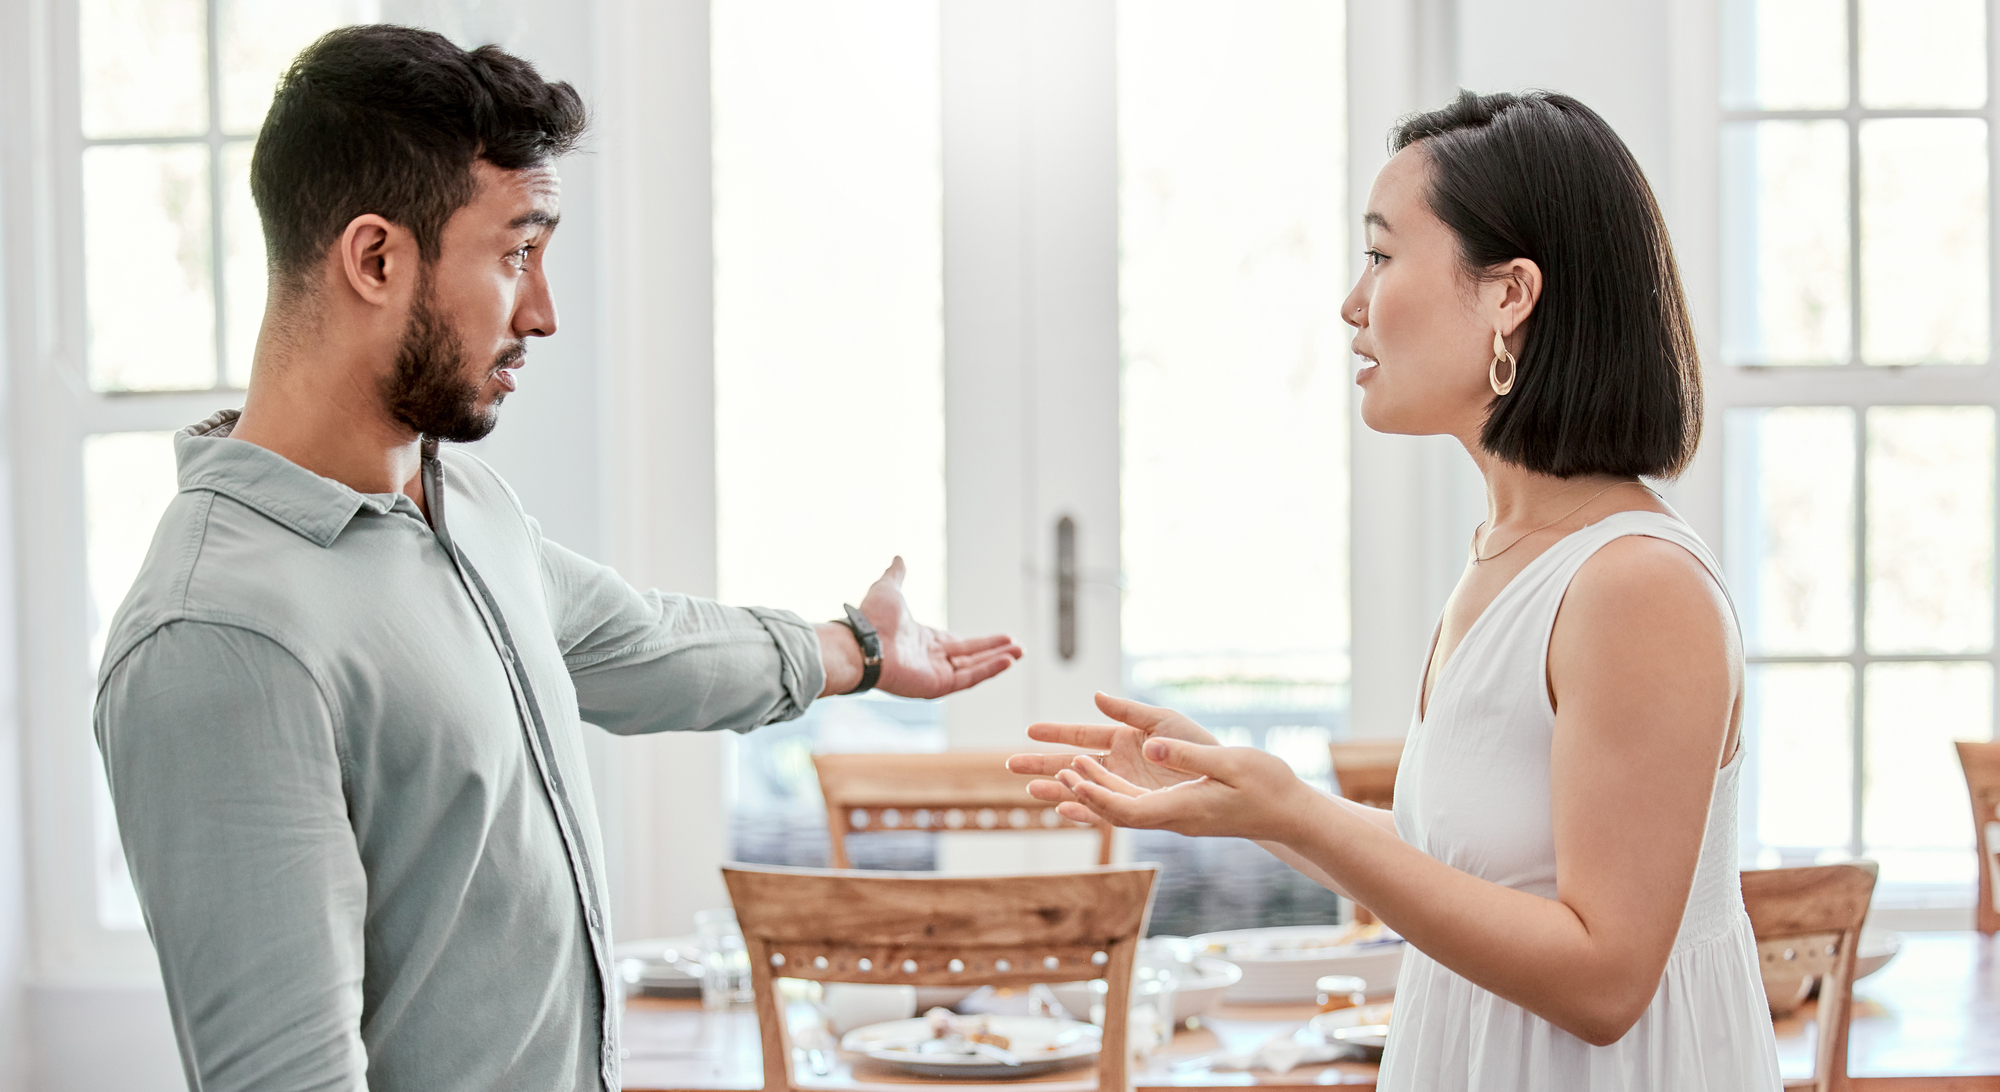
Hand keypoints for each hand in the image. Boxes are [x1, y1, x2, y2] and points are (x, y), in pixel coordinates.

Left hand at [828, 557, 1021, 698]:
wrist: (863, 641)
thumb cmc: (873, 618)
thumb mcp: (889, 588)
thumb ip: (897, 575)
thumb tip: (898, 557)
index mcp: (923, 641)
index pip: (958, 644)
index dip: (981, 643)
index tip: (1002, 638)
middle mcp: (931, 660)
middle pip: (971, 657)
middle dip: (995, 652)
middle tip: (1018, 647)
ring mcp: (935, 674)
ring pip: (974, 669)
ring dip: (998, 661)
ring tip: (1020, 653)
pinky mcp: (937, 686)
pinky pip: (969, 678)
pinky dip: (989, 670)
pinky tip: (1007, 660)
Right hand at [1006, 693, 1218, 798]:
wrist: (1224, 776)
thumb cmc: (1198, 744)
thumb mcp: (1163, 720)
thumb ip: (1128, 711)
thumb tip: (1096, 696)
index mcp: (1122, 738)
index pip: (1081, 734)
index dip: (1055, 732)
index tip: (1029, 731)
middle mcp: (1118, 764)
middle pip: (1072, 763)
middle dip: (1043, 764)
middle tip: (1011, 764)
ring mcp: (1124, 786)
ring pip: (1082, 787)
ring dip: (1057, 788)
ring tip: (1029, 790)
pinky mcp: (1136, 806)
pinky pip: (1104, 810)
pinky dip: (1084, 811)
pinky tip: (1065, 809)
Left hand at [1043, 735, 1312, 842]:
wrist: (1289, 812)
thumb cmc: (1267, 785)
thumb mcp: (1229, 762)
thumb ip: (1186, 755)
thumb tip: (1147, 745)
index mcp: (1182, 809)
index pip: (1127, 810)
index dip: (1096, 797)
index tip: (1072, 779)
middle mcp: (1173, 818)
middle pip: (1117, 812)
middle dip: (1083, 794)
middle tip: (1055, 771)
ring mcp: (1177, 817)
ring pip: (1125, 809)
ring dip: (1096, 790)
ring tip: (1068, 768)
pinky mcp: (1182, 810)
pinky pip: (1139, 806)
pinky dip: (1115, 793)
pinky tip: (1101, 781)